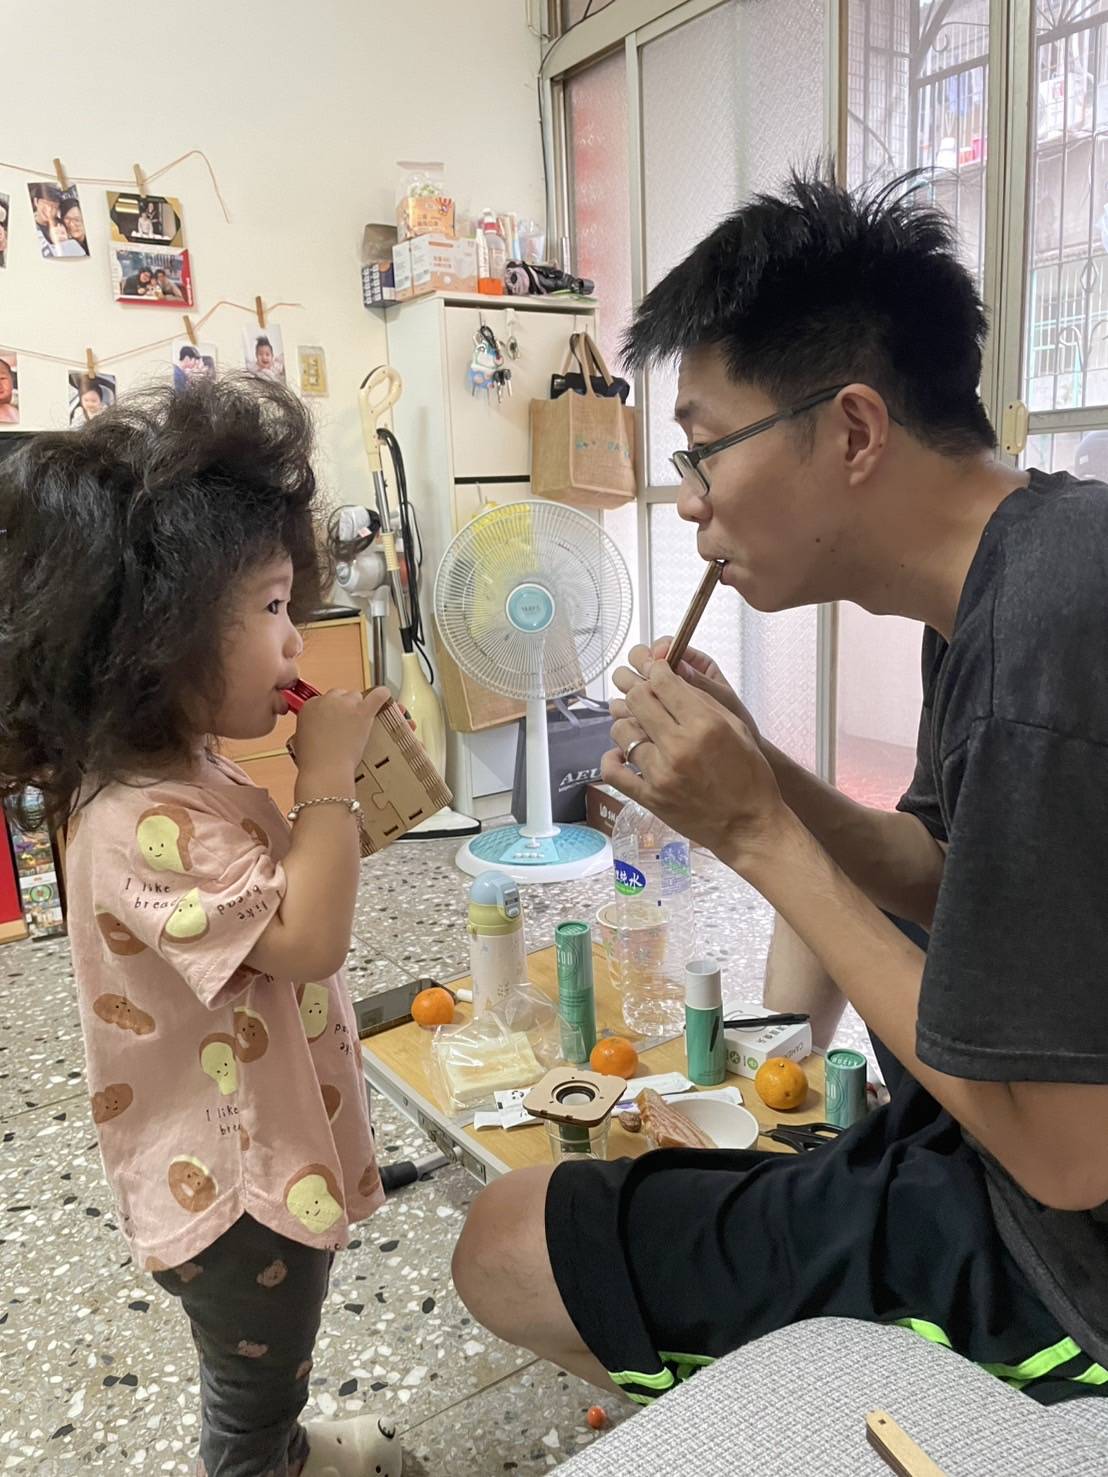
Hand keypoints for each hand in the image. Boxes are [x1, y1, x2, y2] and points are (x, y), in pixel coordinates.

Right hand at [293, 687, 391, 781]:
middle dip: (345, 708)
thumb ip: (311, 728)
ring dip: (360, 707)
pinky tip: (385, 699)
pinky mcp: (362, 711)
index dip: (332, 712)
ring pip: (357, 696)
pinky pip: (377, 695)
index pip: (324, 700)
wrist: (325, 771)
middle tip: (349, 726)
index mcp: (309, 706)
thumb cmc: (313, 762)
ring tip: (362, 725)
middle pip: (341, 695)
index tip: (336, 722)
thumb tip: (320, 729)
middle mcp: (326, 700)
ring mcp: (345, 704)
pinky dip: (382, 696)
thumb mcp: (302, 740)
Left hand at [601, 658, 786, 869]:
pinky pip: (613, 771)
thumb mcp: (737, 729)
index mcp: (704, 725)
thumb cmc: (749, 776)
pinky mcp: (649, 798)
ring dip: (627, 723)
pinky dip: (612, 758)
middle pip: (637, 699)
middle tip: (645, 696)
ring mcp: (660, 774)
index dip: (656, 670)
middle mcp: (679, 746)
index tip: (656, 671)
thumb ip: (703, 702)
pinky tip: (622, 754)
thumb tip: (672, 678)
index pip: (663, 681)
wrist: (749, 826)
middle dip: (639, 690)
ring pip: (621, 730)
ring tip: (639, 728)